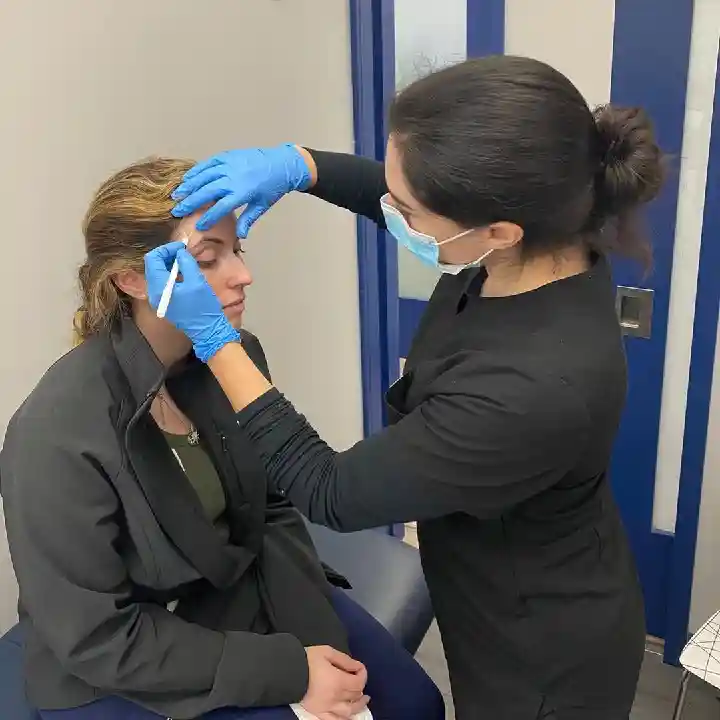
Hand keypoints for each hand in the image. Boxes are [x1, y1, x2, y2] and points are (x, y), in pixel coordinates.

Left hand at [144, 241, 240, 361]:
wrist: (208, 331)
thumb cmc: (204, 307)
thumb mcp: (197, 281)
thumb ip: (186, 262)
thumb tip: (180, 252)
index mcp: (159, 287)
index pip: (153, 259)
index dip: (166, 249)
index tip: (181, 247)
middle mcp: (154, 293)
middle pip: (153, 266)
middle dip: (167, 255)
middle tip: (183, 252)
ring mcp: (158, 299)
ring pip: (158, 273)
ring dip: (170, 264)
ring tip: (185, 261)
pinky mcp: (165, 302)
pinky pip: (163, 283)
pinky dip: (171, 274)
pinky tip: (184, 273)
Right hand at [171, 144, 313, 236]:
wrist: (282, 164)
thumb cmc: (273, 188)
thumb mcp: (262, 206)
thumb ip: (249, 220)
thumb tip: (241, 236)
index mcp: (242, 193)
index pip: (220, 208)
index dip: (208, 217)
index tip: (199, 226)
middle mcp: (233, 178)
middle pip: (206, 191)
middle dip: (190, 202)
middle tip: (177, 210)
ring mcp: (229, 165)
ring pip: (204, 176)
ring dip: (189, 185)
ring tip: (177, 194)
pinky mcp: (228, 156)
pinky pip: (208, 163)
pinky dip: (197, 171)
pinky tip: (188, 178)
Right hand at [301, 646, 368, 719]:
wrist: (286, 672)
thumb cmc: (307, 660)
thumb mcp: (327, 652)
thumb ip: (344, 660)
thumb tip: (357, 667)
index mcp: (338, 681)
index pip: (359, 683)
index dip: (363, 674)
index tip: (359, 668)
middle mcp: (335, 697)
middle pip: (354, 696)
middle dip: (360, 687)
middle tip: (359, 681)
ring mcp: (327, 708)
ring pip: (348, 712)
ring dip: (358, 706)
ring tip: (362, 701)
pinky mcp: (318, 713)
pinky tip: (349, 717)